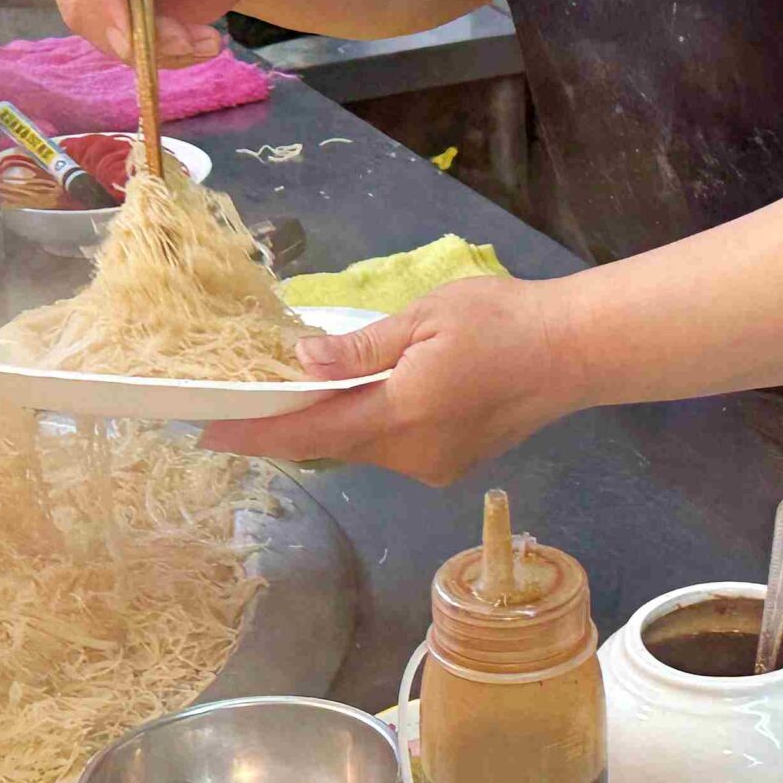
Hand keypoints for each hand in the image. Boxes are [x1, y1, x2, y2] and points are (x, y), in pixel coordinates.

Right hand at [45, 0, 262, 66]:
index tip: (131, 29)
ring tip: (204, 40)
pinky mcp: (106, 9)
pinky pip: (119, 44)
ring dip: (153, 47)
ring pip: (98, 30)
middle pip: (79, 0)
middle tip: (187, 41)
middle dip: (132, 31)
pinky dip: (160, 53)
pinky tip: (199, 43)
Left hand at [202, 276, 583, 484]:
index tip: (207, 434)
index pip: (311, 432)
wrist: (574, 352)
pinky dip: (369, 424)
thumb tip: (301, 363)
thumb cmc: (503, 320)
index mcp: (401, 414)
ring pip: (363, 447)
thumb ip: (361, 347)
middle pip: (334, 443)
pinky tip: (366, 397)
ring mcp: (433, 465)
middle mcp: (411, 454)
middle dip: (290, 425)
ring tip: (301, 392)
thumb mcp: (426, 316)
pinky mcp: (451, 465)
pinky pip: (392, 447)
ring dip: (333, 422)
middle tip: (247, 399)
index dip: (257, 435)